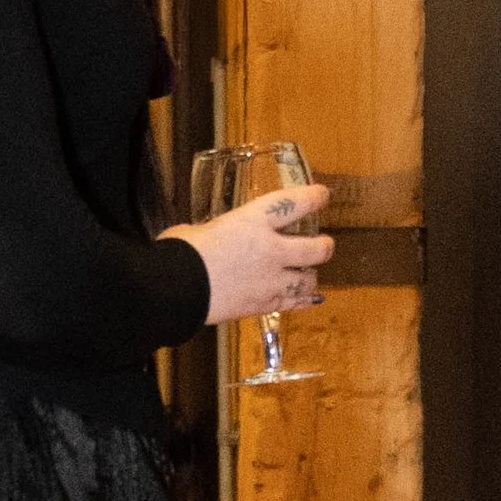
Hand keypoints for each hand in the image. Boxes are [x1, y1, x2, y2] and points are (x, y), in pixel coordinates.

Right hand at [164, 182, 334, 327]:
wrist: (176, 290)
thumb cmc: (181, 252)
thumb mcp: (200, 229)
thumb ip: (216, 232)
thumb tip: (210, 237)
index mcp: (253, 221)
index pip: (295, 204)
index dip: (314, 198)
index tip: (323, 195)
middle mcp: (271, 249)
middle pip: (316, 249)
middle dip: (324, 246)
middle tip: (324, 244)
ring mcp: (271, 281)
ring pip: (309, 280)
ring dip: (311, 277)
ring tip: (308, 275)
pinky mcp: (264, 305)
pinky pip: (294, 303)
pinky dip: (302, 300)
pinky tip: (307, 299)